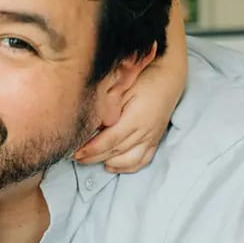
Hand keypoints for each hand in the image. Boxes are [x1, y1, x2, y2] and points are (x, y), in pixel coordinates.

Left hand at [75, 0, 188, 172]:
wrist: (168, 76)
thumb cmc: (143, 78)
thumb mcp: (122, 87)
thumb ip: (107, 104)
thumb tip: (90, 122)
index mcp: (136, 118)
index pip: (110, 140)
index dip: (92, 149)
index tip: (75, 152)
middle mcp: (145, 131)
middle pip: (116, 152)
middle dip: (93, 157)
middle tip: (75, 157)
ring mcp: (151, 137)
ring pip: (128, 160)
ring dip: (108, 163)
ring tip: (89, 160)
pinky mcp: (155, 140)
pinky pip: (142, 161)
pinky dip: (126, 167)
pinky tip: (110, 166)